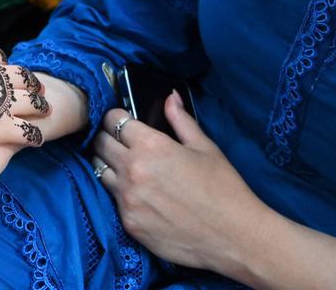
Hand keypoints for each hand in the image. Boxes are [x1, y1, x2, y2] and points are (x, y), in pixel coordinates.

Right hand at [0, 39, 48, 151]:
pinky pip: (29, 132)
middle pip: (23, 77)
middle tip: (38, 87)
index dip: (1, 63)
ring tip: (46, 108)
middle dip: (32, 81)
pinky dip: (35, 135)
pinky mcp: (5, 129)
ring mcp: (3, 104)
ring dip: (41, 105)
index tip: (3, 68)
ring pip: (33, 102)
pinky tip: (37, 139)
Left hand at [93, 92, 269, 273]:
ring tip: (128, 168)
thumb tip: (170, 97)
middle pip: (100, 144)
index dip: (116, 118)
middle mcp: (132, 170)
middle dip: (107, 138)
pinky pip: (114, 201)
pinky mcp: (129, 223)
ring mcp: (127, 199)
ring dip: (109, 165)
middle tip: (121, 142)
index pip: (113, 120)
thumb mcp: (205, 147)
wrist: (235, 238)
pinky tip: (139, 195)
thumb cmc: (224, 189)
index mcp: (150, 145)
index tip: (122, 121)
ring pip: (100, 171)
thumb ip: (180, 120)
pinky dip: (122, 194)